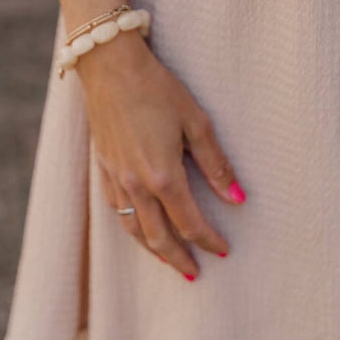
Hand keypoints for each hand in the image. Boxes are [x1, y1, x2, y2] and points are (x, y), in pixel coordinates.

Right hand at [75, 30, 246, 280]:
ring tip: (168, 260)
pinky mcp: (101, 167)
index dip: (208, 240)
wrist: (110, 66)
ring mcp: (115, 178)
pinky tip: (137, 228)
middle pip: (159, 236)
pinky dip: (129, 227)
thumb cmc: (157, 88)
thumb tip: (238, 198)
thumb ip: (215, 164)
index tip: (223, 250)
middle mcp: (136, 185)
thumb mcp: (195, 121)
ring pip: (133, 229)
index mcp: (163, 175)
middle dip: (179, 258)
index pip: (190, 223)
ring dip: (153, 250)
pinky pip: (114, 210)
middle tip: (195, 272)